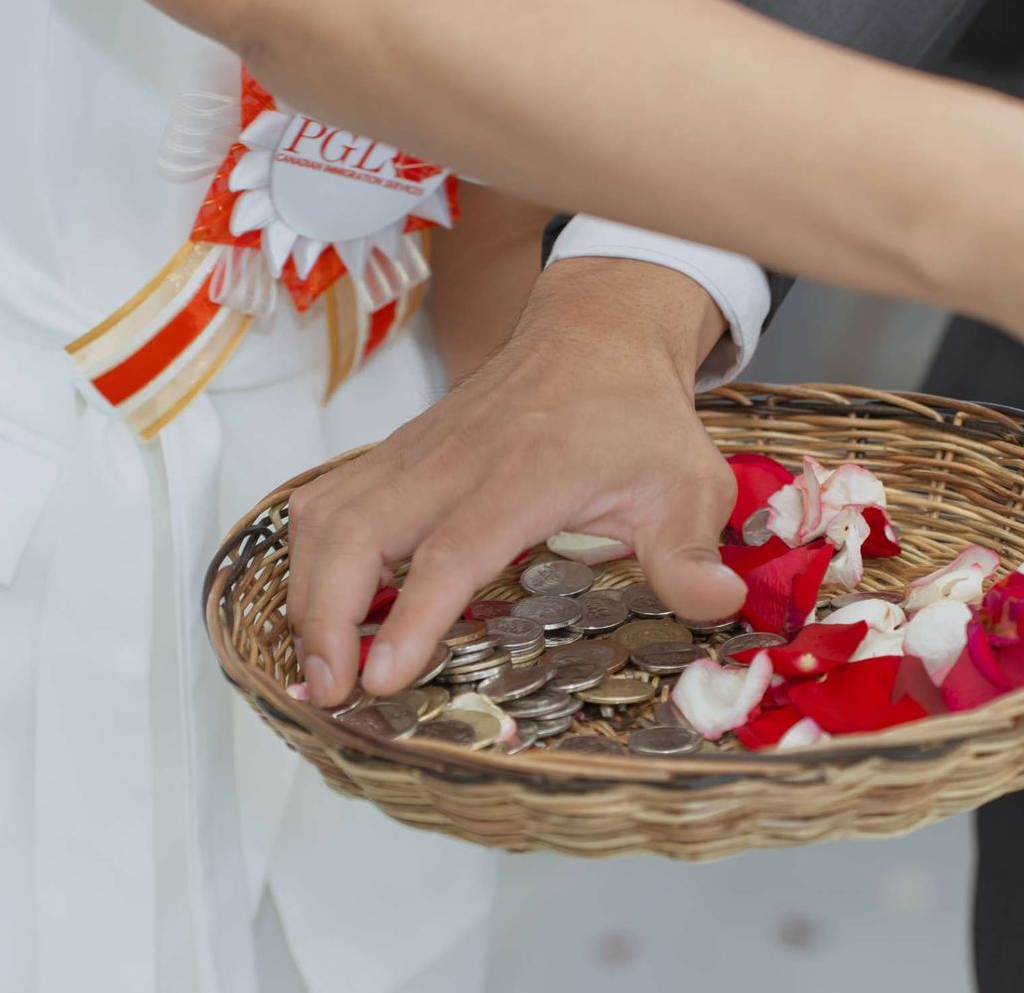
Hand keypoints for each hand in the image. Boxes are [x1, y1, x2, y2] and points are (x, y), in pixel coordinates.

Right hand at [286, 258, 744, 703]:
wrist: (596, 332)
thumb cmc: (639, 415)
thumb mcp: (688, 483)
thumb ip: (692, 553)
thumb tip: (717, 607)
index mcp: (526, 473)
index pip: (454, 549)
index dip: (411, 617)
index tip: (380, 680)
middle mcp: (455, 461)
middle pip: (355, 531)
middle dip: (324, 616)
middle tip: (330, 690)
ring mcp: (416, 452)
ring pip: (326, 514)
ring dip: (306, 589)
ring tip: (319, 666)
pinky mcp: (396, 454)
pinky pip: (329, 501)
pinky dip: (311, 558)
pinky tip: (325, 610)